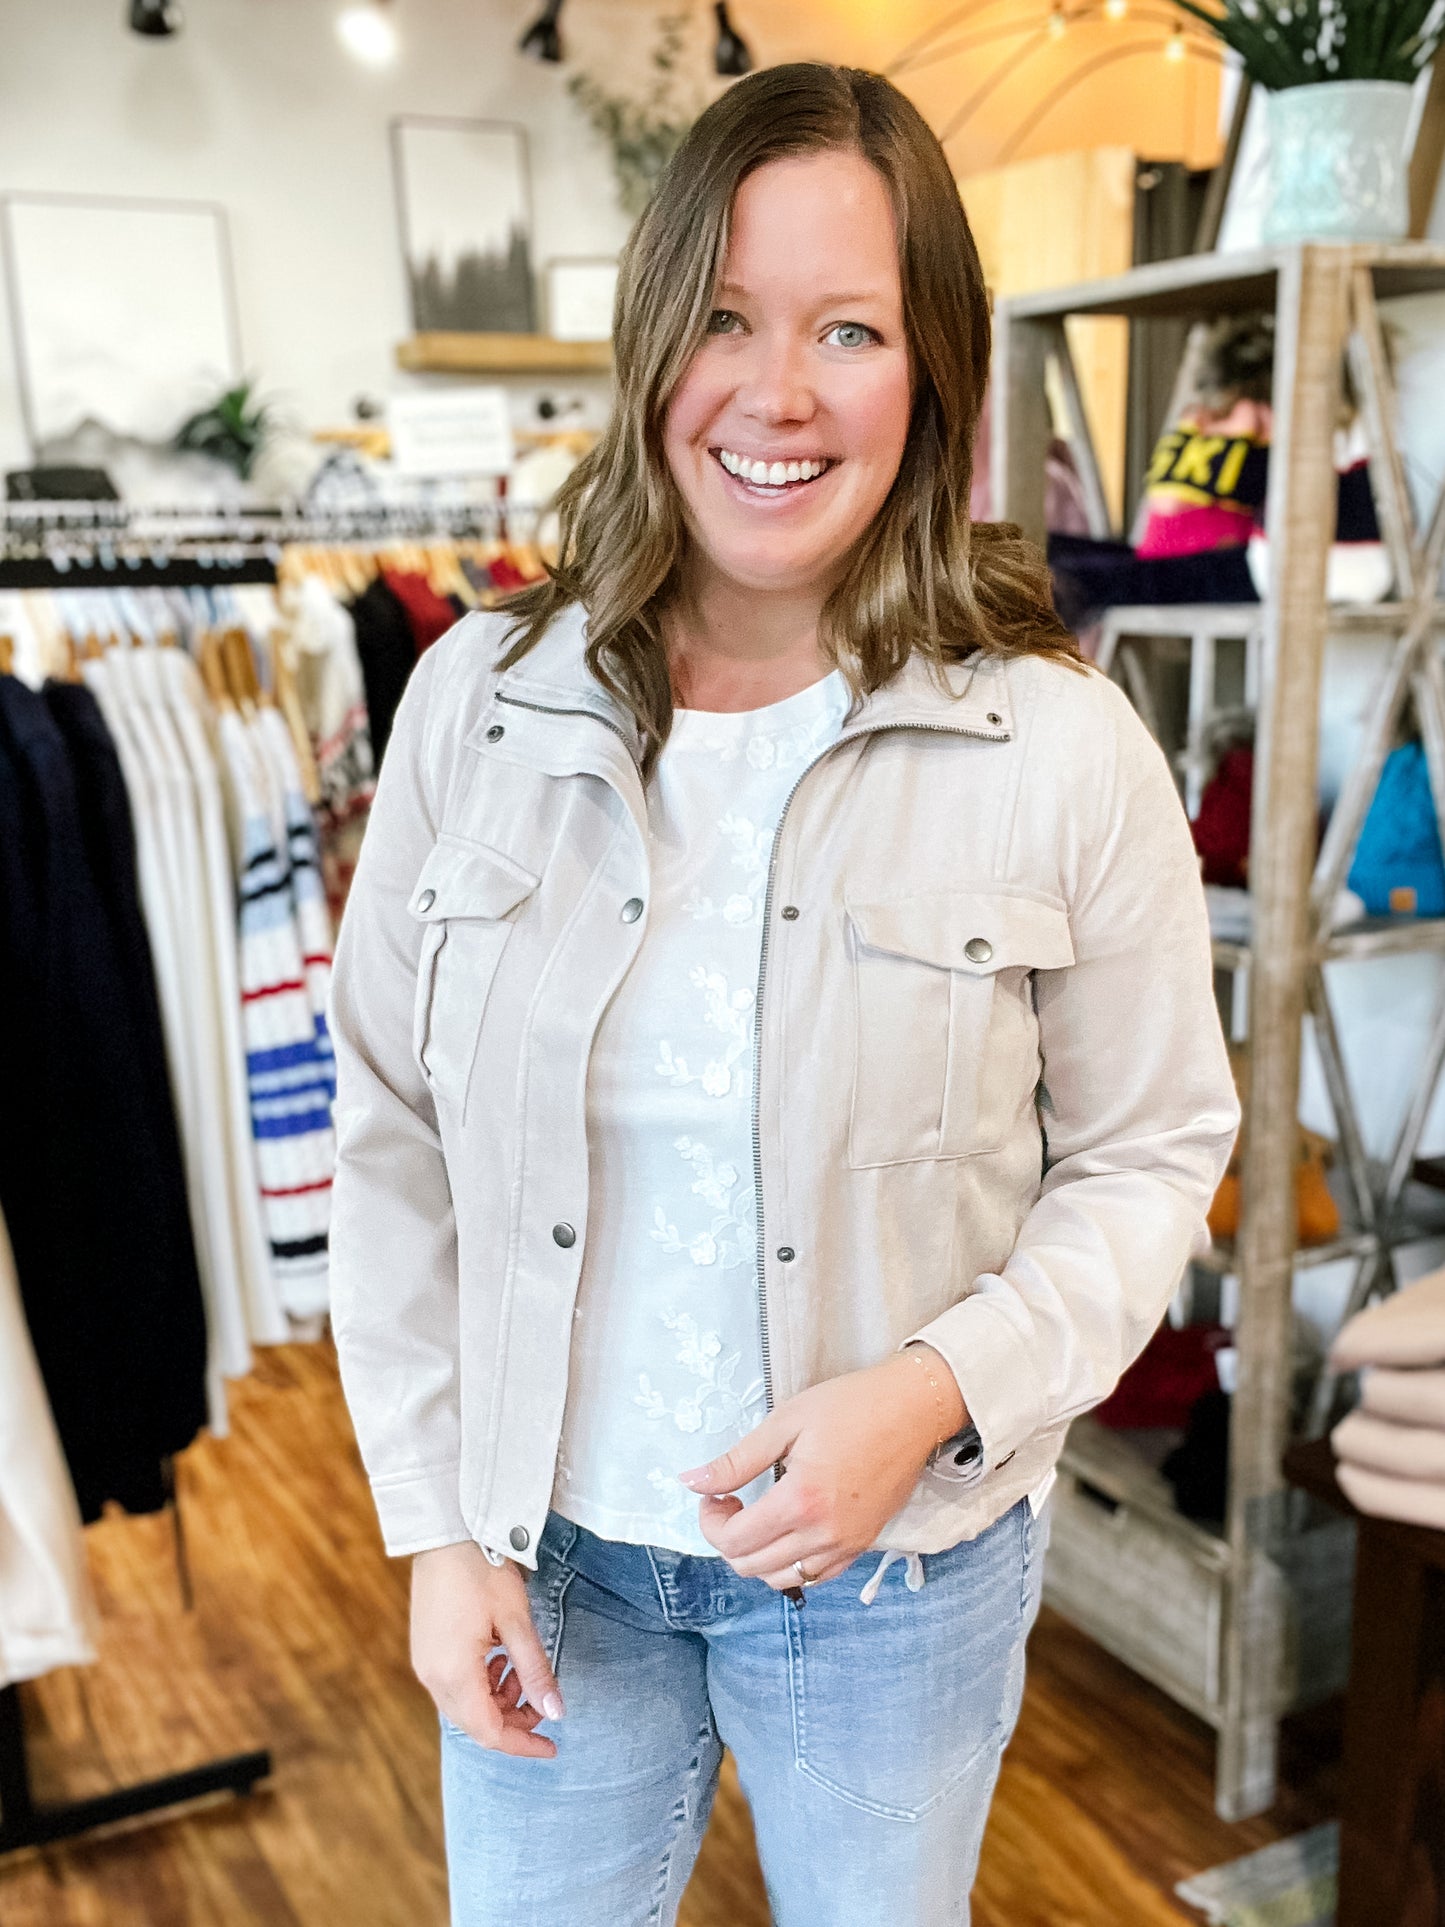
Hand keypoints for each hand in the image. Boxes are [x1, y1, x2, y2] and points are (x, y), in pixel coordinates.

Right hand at [410, 1541, 563, 1757]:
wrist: (445, 1531)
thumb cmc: (482, 1569)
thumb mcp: (516, 1620)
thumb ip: (535, 1670)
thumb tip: (556, 1712)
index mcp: (453, 1674)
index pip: (490, 1732)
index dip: (523, 1743)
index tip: (553, 1746)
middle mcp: (432, 1676)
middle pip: (475, 1723)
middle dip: (512, 1721)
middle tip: (543, 1702)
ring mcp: (424, 1662)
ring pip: (464, 1704)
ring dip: (497, 1699)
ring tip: (521, 1669)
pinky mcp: (425, 1648)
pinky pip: (453, 1683)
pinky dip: (481, 1682)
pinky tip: (499, 1657)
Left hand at [677, 1346, 966, 1590]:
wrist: (913, 1409)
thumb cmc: (851, 1406)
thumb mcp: (785, 1422)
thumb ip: (737, 1460)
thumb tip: (692, 1482)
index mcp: (801, 1501)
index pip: (735, 1541)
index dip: (709, 1522)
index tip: (712, 1495)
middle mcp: (824, 1533)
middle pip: (752, 1566)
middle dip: (726, 1538)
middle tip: (729, 1501)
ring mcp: (847, 1545)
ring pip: (782, 1578)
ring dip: (756, 1556)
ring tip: (756, 1516)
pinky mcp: (863, 1544)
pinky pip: (816, 1575)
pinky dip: (790, 1564)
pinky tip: (787, 1531)